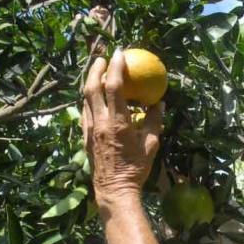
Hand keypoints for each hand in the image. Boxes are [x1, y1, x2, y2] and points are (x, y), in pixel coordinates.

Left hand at [81, 49, 163, 206]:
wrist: (114, 190)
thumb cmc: (136, 169)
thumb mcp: (151, 144)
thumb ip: (155, 121)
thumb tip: (159, 102)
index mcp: (118, 123)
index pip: (114, 87)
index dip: (116, 67)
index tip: (120, 53)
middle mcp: (100, 123)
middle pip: (92, 88)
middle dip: (96, 69)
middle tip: (103, 58)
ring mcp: (90, 130)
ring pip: (85, 100)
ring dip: (90, 83)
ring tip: (98, 73)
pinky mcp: (85, 138)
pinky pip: (84, 113)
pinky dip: (89, 101)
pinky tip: (95, 99)